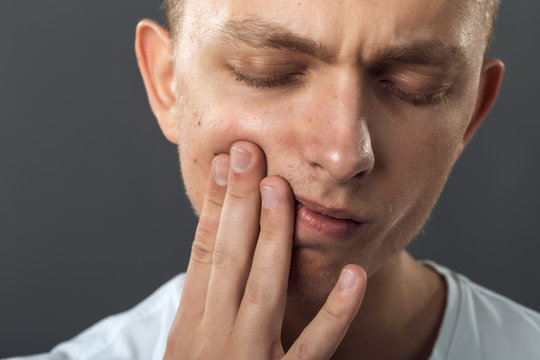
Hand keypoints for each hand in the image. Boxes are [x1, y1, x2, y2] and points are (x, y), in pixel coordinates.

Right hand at [164, 141, 366, 359]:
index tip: (222, 163)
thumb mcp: (187, 349)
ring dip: (272, 235)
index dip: (213, 206)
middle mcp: (214, 338)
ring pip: (264, 289)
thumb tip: (214, 264)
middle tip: (247, 151)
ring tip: (279, 186)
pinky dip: (336, 312)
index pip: (202, 254)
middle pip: (228, 258)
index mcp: (189, 327)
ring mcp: (248, 359)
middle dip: (238, 201)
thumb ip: (204, 312)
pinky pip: (315, 348)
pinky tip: (354, 275)